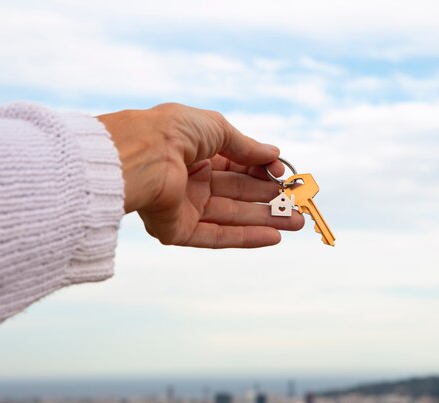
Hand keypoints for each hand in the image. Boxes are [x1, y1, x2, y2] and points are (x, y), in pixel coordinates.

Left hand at [97, 103, 303, 247]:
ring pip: (232, 216)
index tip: (285, 176)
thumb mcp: (217, 129)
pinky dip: (246, 237)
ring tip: (297, 222)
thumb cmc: (173, 131)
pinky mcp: (176, 230)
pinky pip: (216, 236)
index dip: (261, 171)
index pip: (235, 165)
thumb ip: (246, 147)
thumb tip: (274, 154)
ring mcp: (182, 206)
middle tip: (299, 206)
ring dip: (265, 220)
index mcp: (194, 152)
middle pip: (237, 194)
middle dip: (270, 199)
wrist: (139, 154)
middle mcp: (189, 180)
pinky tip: (273, 237)